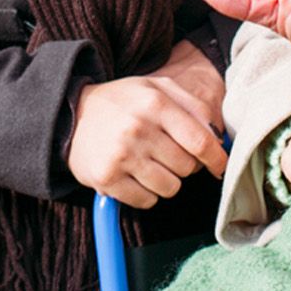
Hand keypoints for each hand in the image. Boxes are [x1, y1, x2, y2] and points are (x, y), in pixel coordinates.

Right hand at [66, 47, 227, 208]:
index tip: (219, 166)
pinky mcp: (107, 178)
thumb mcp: (156, 89)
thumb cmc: (122, 103)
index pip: (200, 141)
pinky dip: (146, 194)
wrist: (72, 115)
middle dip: (185, 166)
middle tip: (168, 156)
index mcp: (155, 103)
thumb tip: (219, 137)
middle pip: (187, 167)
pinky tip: (134, 176)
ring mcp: (121, 155)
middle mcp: (138, 128)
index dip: (216, 159)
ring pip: (170, 188)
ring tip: (149, 165)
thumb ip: (192, 106)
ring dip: (166, 181)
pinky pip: (147, 201)